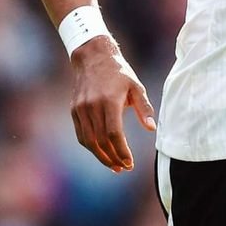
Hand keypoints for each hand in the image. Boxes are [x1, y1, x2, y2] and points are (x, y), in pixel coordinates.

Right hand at [70, 35, 155, 171]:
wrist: (93, 57)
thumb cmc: (119, 72)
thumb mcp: (135, 85)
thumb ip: (144, 107)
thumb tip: (151, 128)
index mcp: (109, 101)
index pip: (113, 134)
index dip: (121, 151)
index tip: (129, 163)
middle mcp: (92, 106)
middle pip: (100, 141)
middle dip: (112, 158)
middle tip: (123, 168)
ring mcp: (81, 109)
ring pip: (88, 141)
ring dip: (101, 156)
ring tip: (114, 165)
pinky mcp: (74, 110)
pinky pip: (81, 135)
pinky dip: (90, 147)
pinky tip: (101, 153)